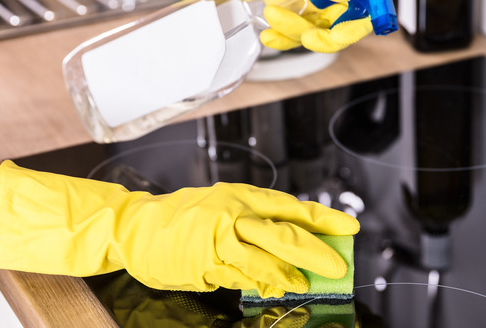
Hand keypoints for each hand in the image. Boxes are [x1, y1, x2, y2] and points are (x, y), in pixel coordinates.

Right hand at [0, 161, 358, 297]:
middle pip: (284, 232)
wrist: (136, 226)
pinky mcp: (205, 262)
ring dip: (290, 273)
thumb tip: (293, 242)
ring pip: (265, 256)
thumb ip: (254, 223)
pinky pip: (241, 276)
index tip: (349, 227)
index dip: (323, 218)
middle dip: (316, 251)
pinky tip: (276, 290)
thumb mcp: (221, 207)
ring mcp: (219, 237)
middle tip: (339, 265)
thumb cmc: (182, 218)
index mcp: (241, 196)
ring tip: (310, 284)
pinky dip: (261, 284)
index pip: (291, 206)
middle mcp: (233, 212)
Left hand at [148, 0, 371, 52]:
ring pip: (314, 32)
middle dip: (328, 33)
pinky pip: (290, 37)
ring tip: (272, 17)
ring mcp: (296, 2)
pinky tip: (268, 35)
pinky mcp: (277, 16)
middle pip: (340, 21)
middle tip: (310, 36)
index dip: (363, 12)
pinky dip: (282, 40)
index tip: (354, 25)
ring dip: (296, 34)